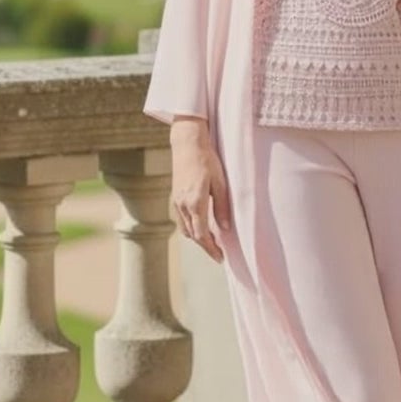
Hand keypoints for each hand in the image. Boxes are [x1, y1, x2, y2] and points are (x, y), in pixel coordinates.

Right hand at [169, 117, 231, 261]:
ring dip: (198, 238)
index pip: (202, 235)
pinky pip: (182, 220)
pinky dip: (191, 228)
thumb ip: (222, 206)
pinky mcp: (175, 197)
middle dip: (206, 247)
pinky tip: (201, 226)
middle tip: (219, 255)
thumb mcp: (220, 182)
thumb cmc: (207, 160)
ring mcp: (176, 201)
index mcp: (195, 202)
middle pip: (193, 235)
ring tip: (212, 243)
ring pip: (186, 229)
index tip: (221, 258)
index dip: (211, 249)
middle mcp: (183, 205)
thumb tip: (225, 228)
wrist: (187, 143)